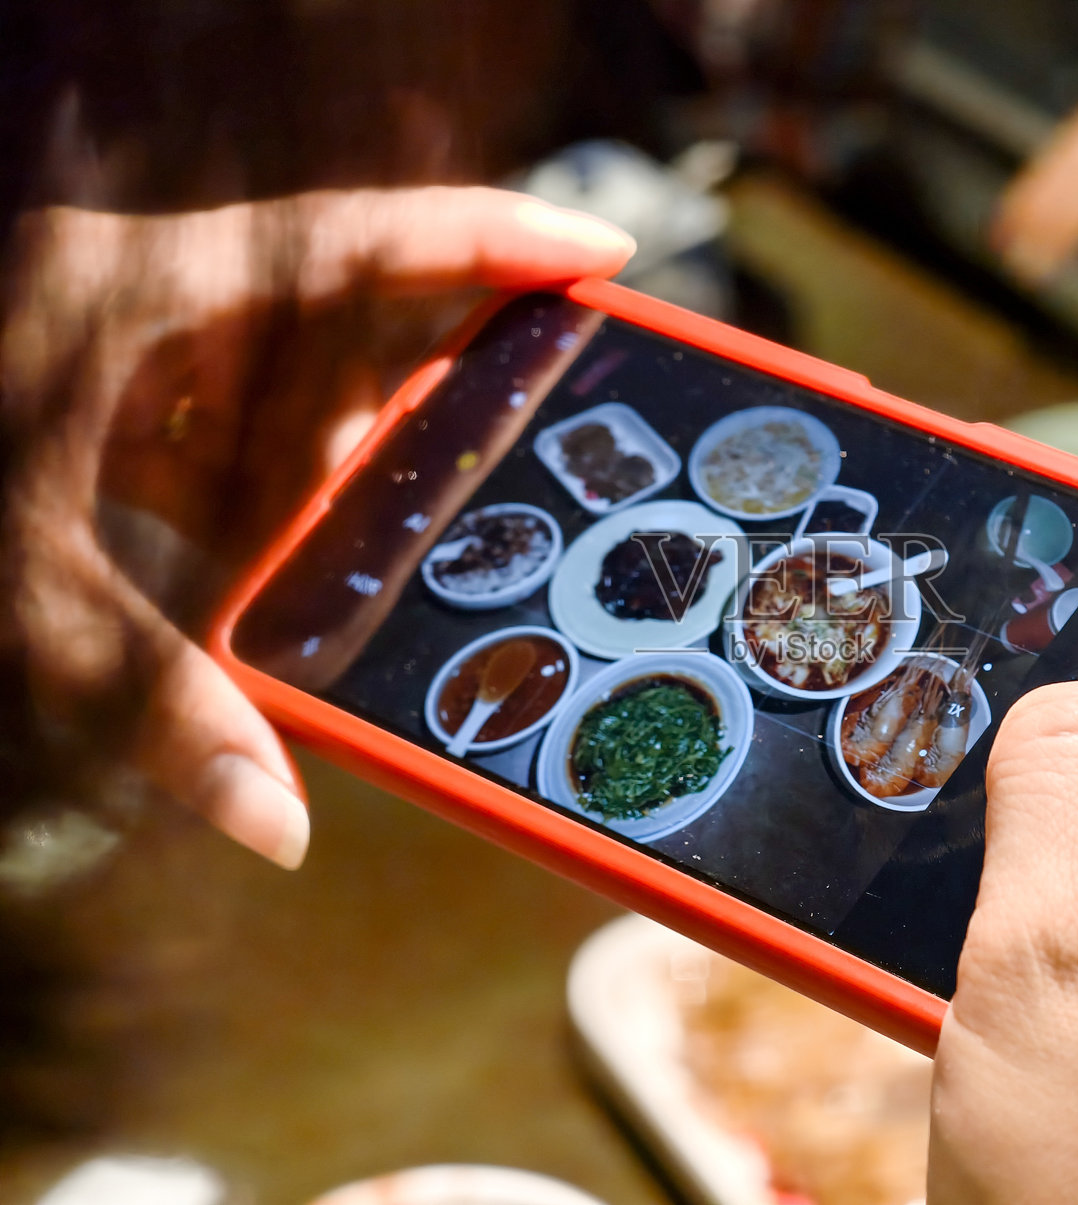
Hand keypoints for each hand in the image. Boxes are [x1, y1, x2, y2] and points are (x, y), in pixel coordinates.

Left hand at [0, 187, 632, 867]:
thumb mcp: (20, 591)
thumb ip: (153, 702)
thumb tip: (280, 824)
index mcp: (143, 299)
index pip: (360, 245)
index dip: (496, 242)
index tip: (604, 256)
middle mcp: (151, 306)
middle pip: (347, 317)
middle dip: (444, 381)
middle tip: (542, 435)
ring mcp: (127, 350)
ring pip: (291, 387)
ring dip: (348, 466)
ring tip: (418, 532)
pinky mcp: (103, 401)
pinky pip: (230, 434)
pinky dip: (275, 496)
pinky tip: (288, 564)